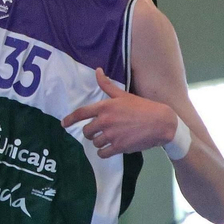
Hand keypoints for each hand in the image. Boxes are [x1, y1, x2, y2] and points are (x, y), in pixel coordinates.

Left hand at [61, 69, 178, 159]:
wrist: (160, 123)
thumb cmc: (142, 107)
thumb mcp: (123, 95)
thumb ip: (107, 85)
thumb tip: (97, 70)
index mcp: (105, 107)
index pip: (81, 113)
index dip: (69, 119)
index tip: (63, 124)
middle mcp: (105, 121)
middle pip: (86, 131)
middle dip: (90, 132)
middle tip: (97, 132)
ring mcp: (111, 135)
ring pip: (95, 142)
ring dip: (98, 142)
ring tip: (108, 139)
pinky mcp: (119, 147)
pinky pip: (103, 153)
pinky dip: (104, 152)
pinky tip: (109, 149)